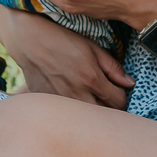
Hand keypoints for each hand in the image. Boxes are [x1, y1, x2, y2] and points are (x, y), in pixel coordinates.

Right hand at [0, 8, 133, 105]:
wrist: (28, 38)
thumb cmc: (62, 39)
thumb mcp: (92, 47)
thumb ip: (112, 67)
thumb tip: (129, 83)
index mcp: (91, 79)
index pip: (119, 102)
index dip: (121, 95)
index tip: (117, 89)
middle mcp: (77, 95)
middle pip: (104, 115)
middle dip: (109, 107)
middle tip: (105, 95)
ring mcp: (60, 102)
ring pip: (85, 118)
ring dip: (91, 110)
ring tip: (88, 96)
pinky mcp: (47, 104)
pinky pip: (66, 115)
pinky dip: (72, 110)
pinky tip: (69, 96)